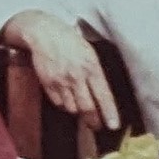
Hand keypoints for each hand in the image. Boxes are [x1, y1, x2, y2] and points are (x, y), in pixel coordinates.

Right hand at [7, 10, 118, 130]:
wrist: (44, 33)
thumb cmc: (70, 42)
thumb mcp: (90, 54)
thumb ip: (97, 73)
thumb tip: (104, 96)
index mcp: (91, 68)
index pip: (104, 96)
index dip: (109, 113)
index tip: (113, 125)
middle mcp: (77, 76)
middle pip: (87, 108)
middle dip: (94, 121)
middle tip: (97, 125)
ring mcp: (61, 81)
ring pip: (72, 108)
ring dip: (78, 111)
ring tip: (81, 107)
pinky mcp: (47, 84)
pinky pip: (58, 103)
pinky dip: (64, 104)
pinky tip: (67, 98)